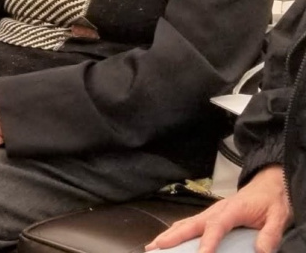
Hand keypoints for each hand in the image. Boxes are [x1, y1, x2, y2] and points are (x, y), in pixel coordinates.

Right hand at [147, 166, 290, 252]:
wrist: (268, 185)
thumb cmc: (271, 200)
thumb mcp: (278, 217)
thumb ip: (270, 234)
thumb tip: (261, 251)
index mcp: (232, 210)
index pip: (216, 227)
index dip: (207, 242)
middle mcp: (216, 210)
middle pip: (191, 224)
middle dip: (173, 236)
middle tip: (157, 246)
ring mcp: (210, 212)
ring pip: (185, 224)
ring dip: (168, 234)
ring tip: (153, 245)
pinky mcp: (210, 215)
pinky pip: (189, 223)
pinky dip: (175, 230)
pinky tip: (166, 237)